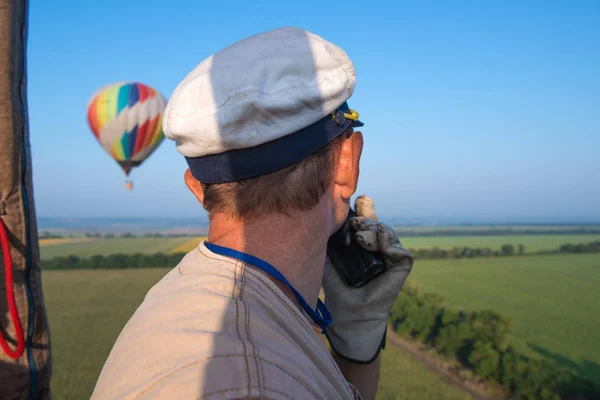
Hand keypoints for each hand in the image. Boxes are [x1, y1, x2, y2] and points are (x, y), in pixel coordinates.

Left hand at [323, 196, 413, 362]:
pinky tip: (375, 243)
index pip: (365, 218)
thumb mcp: (328, 255)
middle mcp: (377, 245)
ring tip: (360, 237)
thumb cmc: (336, 285)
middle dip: (365, 217)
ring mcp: (391, 254)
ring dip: (373, 229)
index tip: (354, 202)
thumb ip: (328, 235)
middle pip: (376, 220)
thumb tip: (323, 212)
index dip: (362, 209)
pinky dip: (387, 242)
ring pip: (386, 231)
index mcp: (362, 240)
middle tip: (355, 221)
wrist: (347, 311)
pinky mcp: (402, 264)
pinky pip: (398, 248)